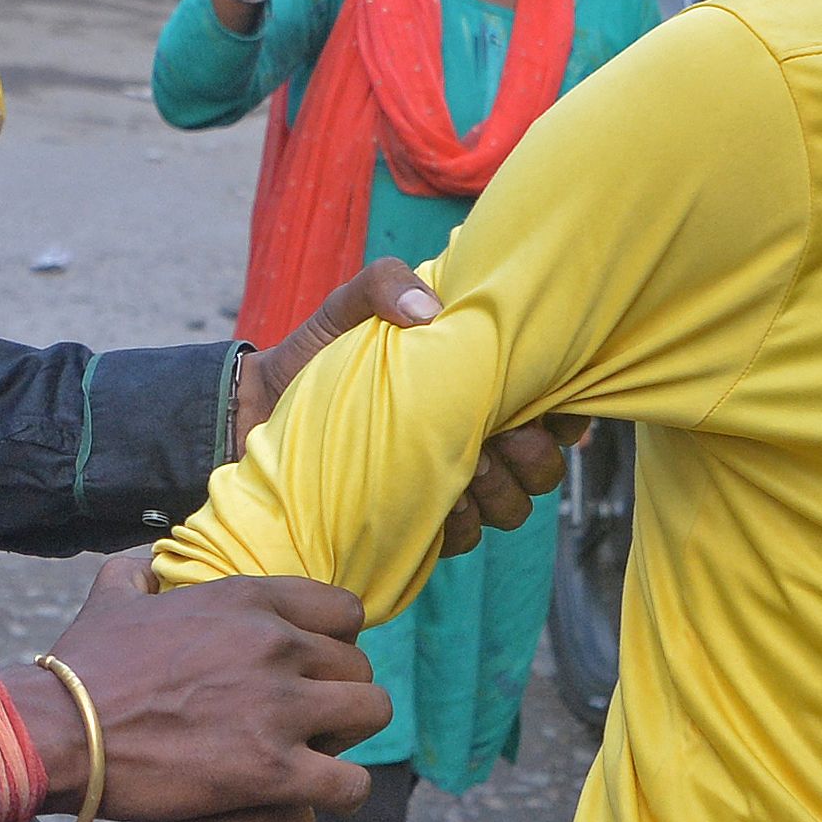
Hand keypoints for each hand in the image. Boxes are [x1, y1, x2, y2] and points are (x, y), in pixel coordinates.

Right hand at [20, 556, 385, 821]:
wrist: (56, 734)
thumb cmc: (82, 670)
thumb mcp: (111, 599)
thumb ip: (138, 572)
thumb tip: (144, 561)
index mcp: (246, 601)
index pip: (343, 610)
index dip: (334, 641)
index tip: (311, 665)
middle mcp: (274, 646)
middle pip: (359, 664)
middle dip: (340, 692)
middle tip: (309, 718)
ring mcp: (278, 708)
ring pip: (371, 713)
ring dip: (351, 736)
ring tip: (323, 753)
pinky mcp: (273, 772)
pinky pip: (352, 783)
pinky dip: (345, 793)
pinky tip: (323, 796)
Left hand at [240, 258, 580, 557]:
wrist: (255, 413)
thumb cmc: (313, 356)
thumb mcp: (346, 306)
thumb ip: (385, 284)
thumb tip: (428, 311)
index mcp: (474, 386)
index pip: (551, 406)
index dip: (566, 411)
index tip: (550, 407)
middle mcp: (473, 438)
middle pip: (544, 465)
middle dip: (534, 455)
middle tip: (497, 436)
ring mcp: (448, 484)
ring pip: (513, 506)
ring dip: (499, 491)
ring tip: (464, 468)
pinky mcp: (417, 523)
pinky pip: (464, 537)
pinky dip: (458, 522)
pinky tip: (434, 501)